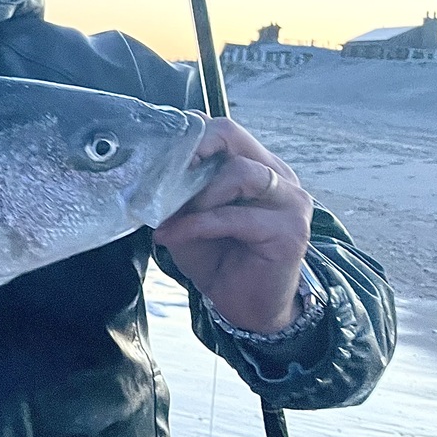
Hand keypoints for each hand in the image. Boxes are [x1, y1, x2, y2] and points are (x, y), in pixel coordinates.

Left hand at [153, 118, 311, 333]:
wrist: (248, 308)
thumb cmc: (219, 258)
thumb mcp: (187, 217)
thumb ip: (176, 191)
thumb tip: (146, 170)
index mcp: (255, 165)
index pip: (220, 128)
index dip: (185, 135)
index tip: (154, 153)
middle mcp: (276, 175)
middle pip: (231, 133)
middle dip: (191, 149)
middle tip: (164, 173)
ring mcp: (289, 201)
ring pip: (239, 172)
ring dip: (197, 193)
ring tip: (172, 214)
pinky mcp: (290, 231)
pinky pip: (235, 216)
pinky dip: (196, 224)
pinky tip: (172, 235)